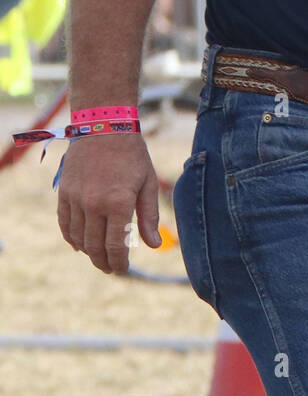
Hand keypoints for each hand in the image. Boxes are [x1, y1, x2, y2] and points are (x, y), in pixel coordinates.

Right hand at [56, 133, 162, 274]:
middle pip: (95, 247)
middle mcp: (94, 204)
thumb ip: (149, 217)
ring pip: (78, 238)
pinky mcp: (64, 193)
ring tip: (98, 257)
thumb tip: (154, 245)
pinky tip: (79, 245)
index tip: (123, 269)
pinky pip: (65, 223)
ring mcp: (76, 199)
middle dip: (104, 262)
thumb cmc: (132, 155)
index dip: (119, 263)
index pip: (116, 246)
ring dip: (88, 252)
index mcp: (119, 203)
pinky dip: (71, 238)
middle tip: (111, 269)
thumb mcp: (147, 184)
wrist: (103, 127)